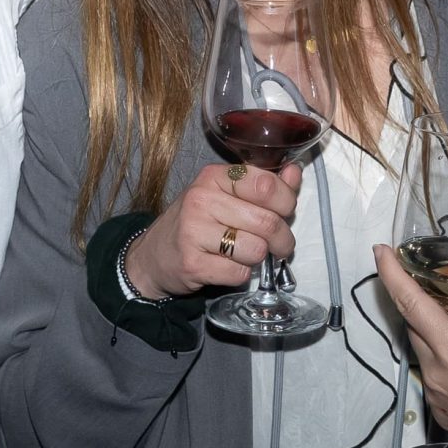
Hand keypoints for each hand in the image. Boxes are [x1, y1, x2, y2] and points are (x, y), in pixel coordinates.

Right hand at [124, 162, 300, 300]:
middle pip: (267, 222)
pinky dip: (241, 274)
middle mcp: (201, 199)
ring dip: (258, 258)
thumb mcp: (225, 195)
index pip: (266, 185)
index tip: (284, 212)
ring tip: (245, 254)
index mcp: (213, 177)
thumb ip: (263, 185)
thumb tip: (294, 173)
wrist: (153, 256)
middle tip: (279, 245)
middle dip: (282, 239)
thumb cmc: (197, 223)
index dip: (286, 203)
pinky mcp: (192, 263)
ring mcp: (193, 231)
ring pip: (256, 250)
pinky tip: (227, 266)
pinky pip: (240, 273)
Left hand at [371, 245, 447, 447]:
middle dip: (417, 303)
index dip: (392, 275)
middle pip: (414, 327)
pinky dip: (440, 362)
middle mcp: (436, 373)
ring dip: (431, 334)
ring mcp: (436, 397)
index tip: (379, 252)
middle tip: (427, 284)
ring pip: (422, 353)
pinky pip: (432, 379)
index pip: (411, 303)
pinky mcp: (443, 414)